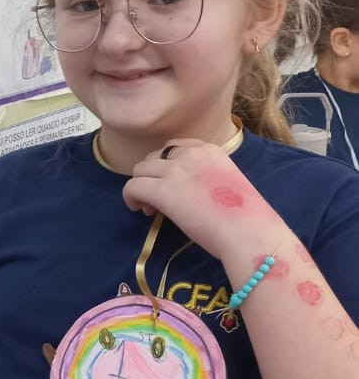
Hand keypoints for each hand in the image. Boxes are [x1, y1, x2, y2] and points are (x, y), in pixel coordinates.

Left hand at [121, 140, 276, 260]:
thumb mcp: (229, 184)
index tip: (172, 184)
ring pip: (140, 169)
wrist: (248, 232)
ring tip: (150, 208)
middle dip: (152, 176)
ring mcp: (175, 171)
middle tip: (159, 200)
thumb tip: (190, 193)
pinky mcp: (163, 191)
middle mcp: (191, 154)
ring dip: (141, 187)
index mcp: (210, 150)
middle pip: (154, 156)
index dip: (167, 165)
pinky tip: (140, 210)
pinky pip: (133, 187)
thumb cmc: (246, 217)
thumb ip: (207, 179)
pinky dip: (131, 197)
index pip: (175, 146)